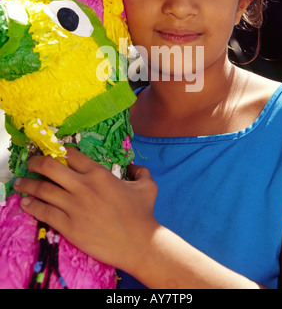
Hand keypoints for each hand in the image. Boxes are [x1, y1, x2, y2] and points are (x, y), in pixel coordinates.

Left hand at [13, 147, 157, 274]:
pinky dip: (32, 206)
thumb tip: (133, 167)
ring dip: (28, 184)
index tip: (51, 151)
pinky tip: (25, 203)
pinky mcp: (69, 226)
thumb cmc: (143, 214)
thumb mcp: (147, 186)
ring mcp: (74, 206)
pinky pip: (44, 212)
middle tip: (30, 162)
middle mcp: (83, 186)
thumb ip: (140, 171)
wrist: (139, 243)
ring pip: (43, 189)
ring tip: (20, 182)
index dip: (58, 151)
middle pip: (51, 168)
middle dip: (36, 162)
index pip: (71, 155)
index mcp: (99, 174)